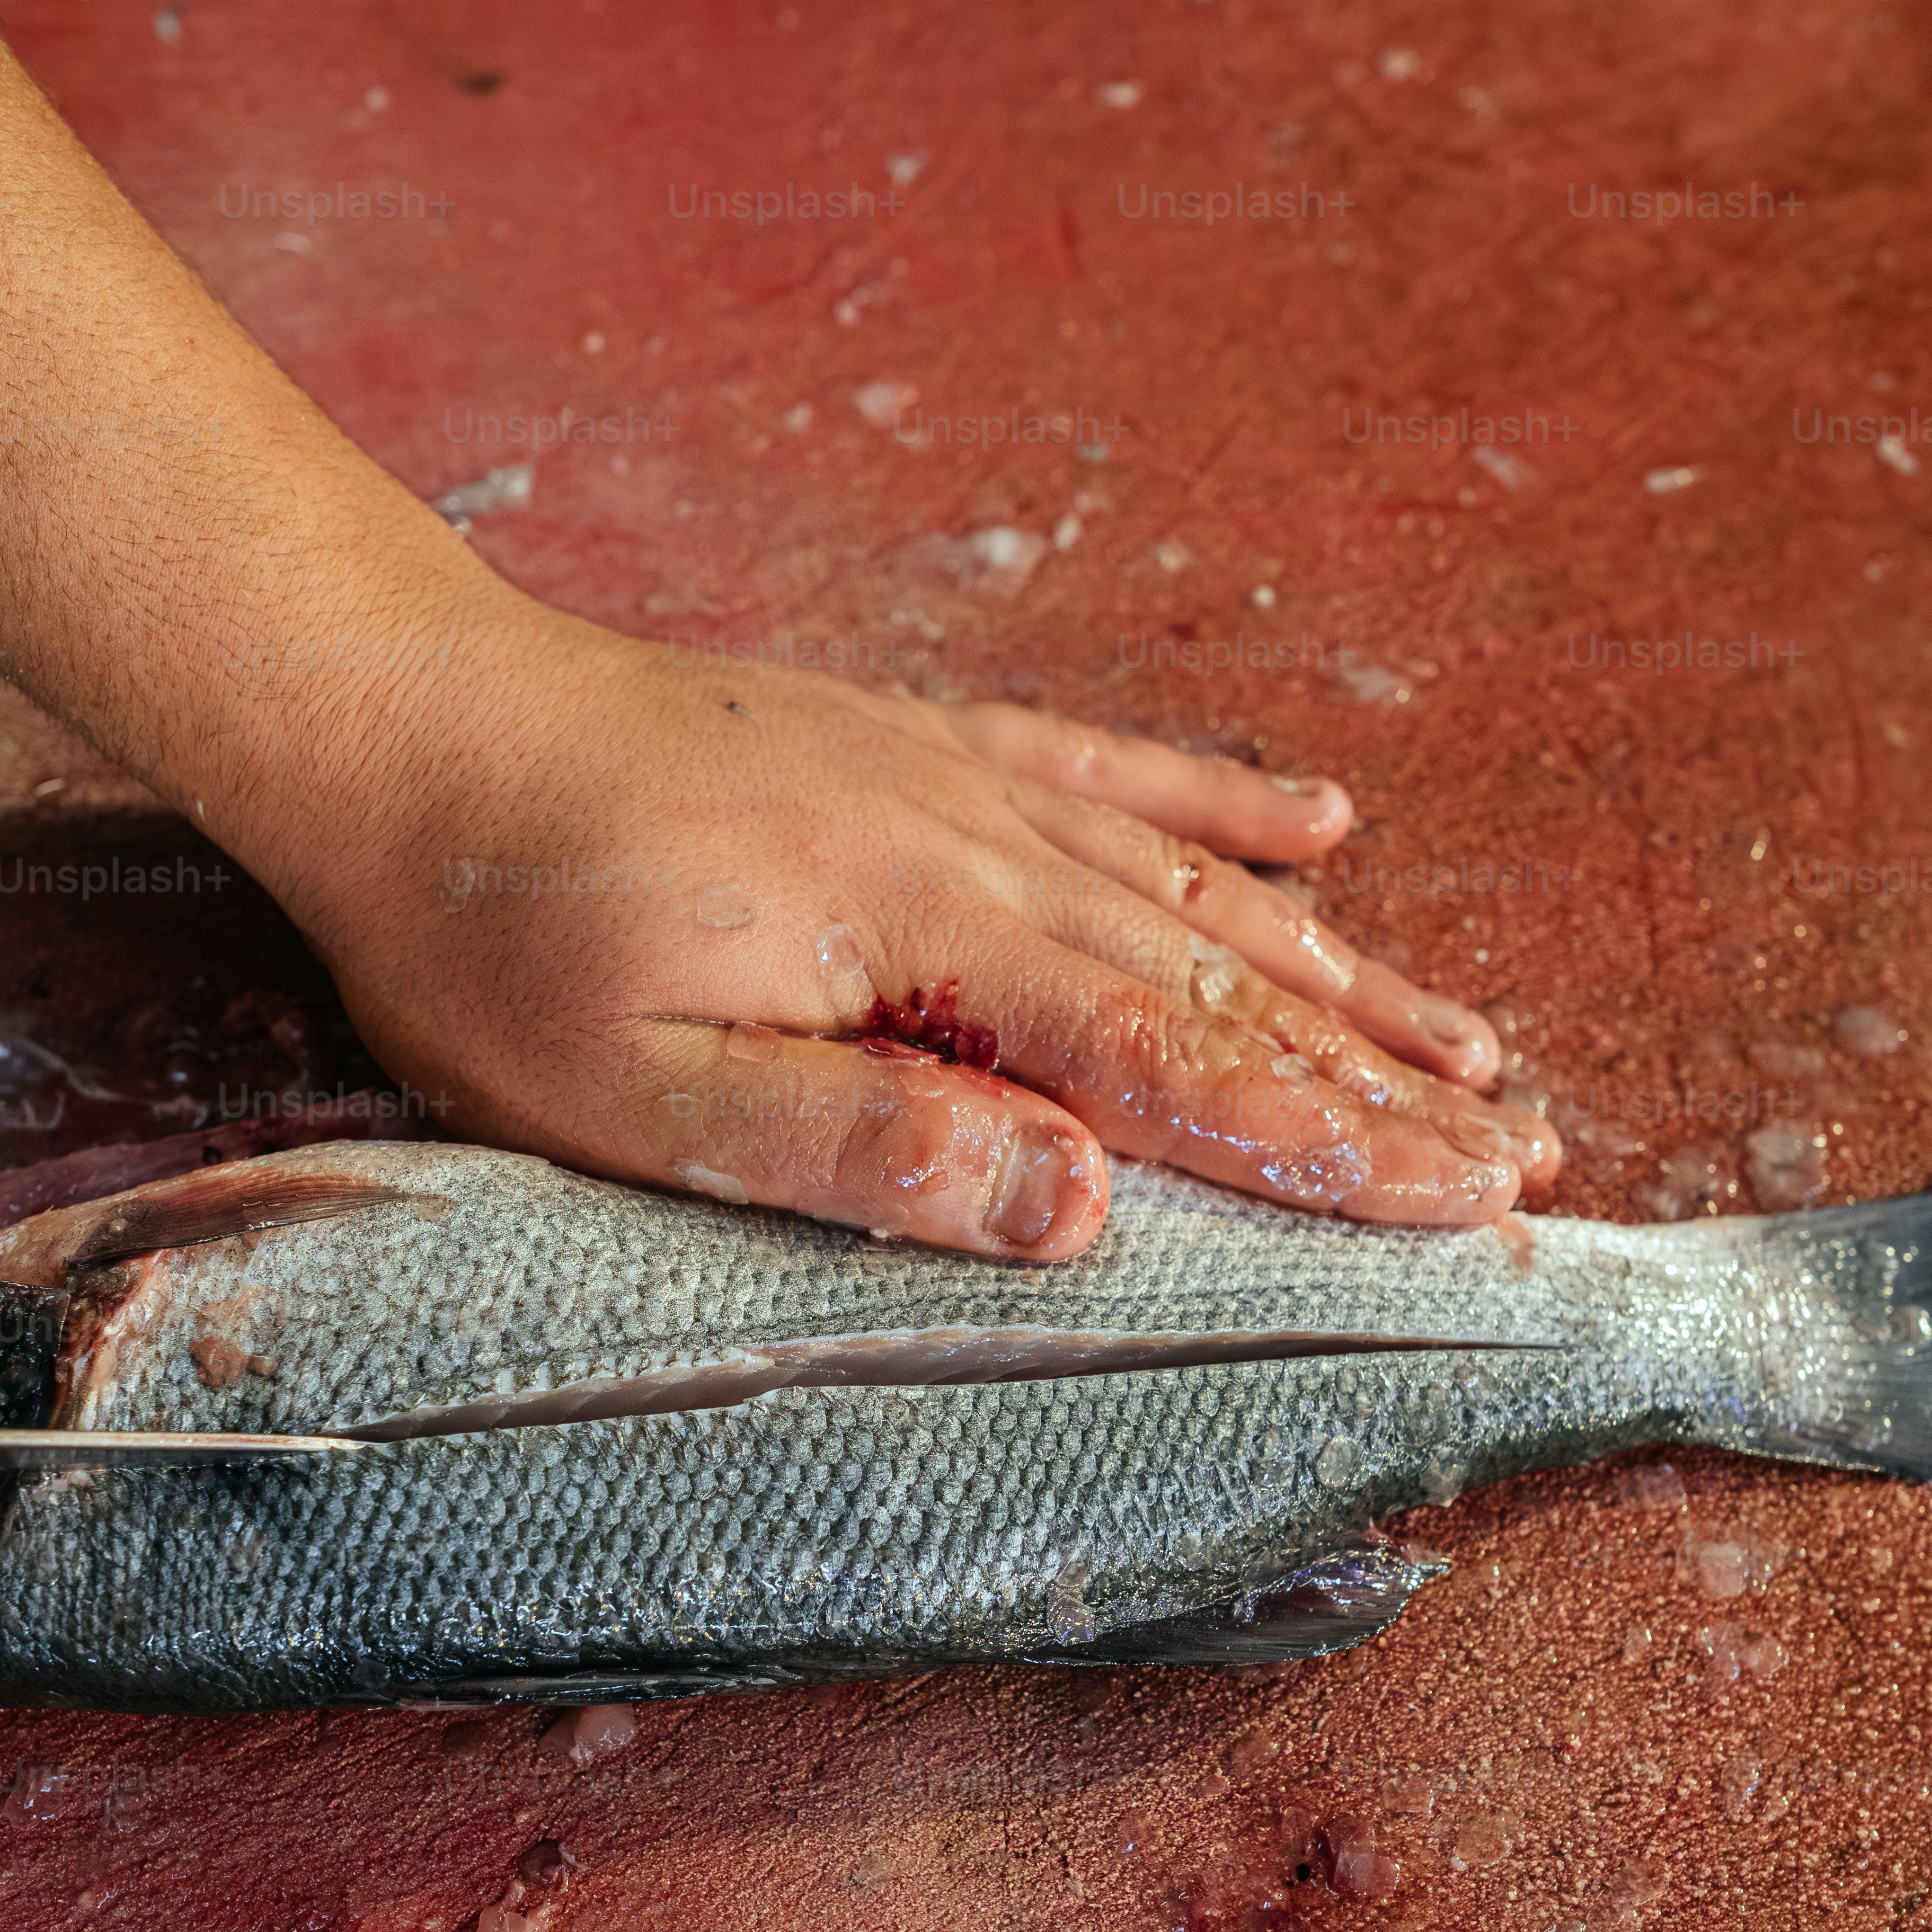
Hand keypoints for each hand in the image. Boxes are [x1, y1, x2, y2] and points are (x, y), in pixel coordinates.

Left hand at [243, 595, 1564, 1261]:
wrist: (399, 722)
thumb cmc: (497, 934)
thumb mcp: (646, 1093)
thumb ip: (868, 1145)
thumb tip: (1083, 1205)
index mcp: (930, 937)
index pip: (1181, 1065)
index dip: (1337, 1147)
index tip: (1473, 1209)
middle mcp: (979, 843)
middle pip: (1230, 982)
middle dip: (1388, 1083)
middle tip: (1532, 1156)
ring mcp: (954, 777)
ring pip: (1201, 889)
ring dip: (1349, 972)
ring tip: (1475, 1041)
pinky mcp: (910, 740)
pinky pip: (1110, 771)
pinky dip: (1226, 807)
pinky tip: (1327, 826)